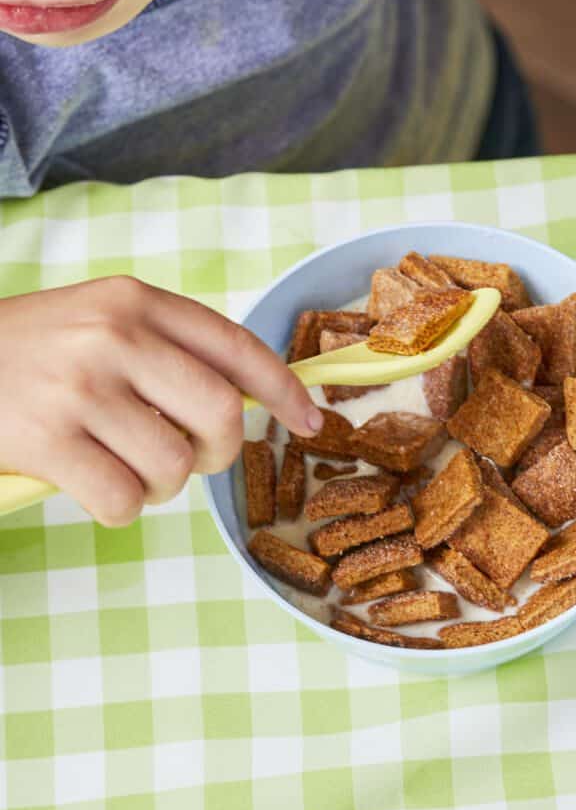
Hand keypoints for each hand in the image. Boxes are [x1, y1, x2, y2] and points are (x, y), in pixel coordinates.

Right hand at [0, 276, 321, 525]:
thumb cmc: (31, 349)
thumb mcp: (99, 319)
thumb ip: (166, 347)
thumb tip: (245, 400)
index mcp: (136, 301)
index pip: (236, 346)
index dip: (284, 389)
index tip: (309, 421)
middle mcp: (114, 336)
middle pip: (221, 414)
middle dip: (219, 452)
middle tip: (192, 458)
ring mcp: (80, 387)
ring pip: (174, 466)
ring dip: (160, 485)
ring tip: (125, 467)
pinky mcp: (47, 439)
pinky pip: (125, 501)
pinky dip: (119, 508)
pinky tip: (91, 485)